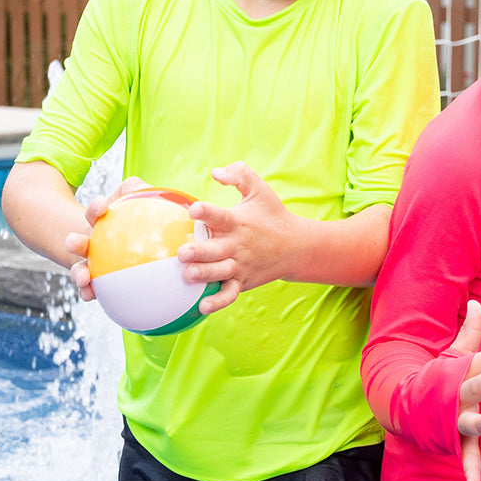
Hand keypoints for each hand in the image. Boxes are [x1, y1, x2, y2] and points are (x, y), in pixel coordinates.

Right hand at [64, 176, 149, 301]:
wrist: (111, 242)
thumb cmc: (122, 216)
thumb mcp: (126, 199)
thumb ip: (132, 189)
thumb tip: (139, 185)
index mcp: (97, 222)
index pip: (94, 213)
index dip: (96, 208)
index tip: (102, 205)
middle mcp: (89, 243)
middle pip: (79, 243)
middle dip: (74, 243)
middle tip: (72, 242)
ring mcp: (88, 263)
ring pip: (80, 268)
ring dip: (79, 273)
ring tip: (83, 278)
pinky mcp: (92, 280)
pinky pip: (90, 288)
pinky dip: (88, 292)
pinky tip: (91, 296)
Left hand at [178, 161, 298, 313]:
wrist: (297, 247)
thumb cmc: (272, 215)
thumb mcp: (260, 190)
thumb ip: (240, 174)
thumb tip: (215, 173)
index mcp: (238, 222)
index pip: (220, 216)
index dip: (207, 212)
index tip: (194, 209)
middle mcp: (237, 245)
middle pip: (215, 250)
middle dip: (199, 252)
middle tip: (183, 252)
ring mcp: (240, 265)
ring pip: (219, 272)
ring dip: (204, 274)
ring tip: (188, 274)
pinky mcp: (242, 281)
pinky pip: (229, 294)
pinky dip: (218, 302)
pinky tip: (202, 307)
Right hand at [451, 301, 480, 480]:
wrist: (403, 403)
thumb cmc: (438, 377)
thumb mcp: (453, 353)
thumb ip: (469, 331)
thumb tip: (477, 303)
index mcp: (462, 371)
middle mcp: (459, 393)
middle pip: (479, 382)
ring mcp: (455, 417)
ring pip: (469, 420)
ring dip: (480, 421)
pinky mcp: (455, 438)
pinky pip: (465, 455)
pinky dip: (469, 469)